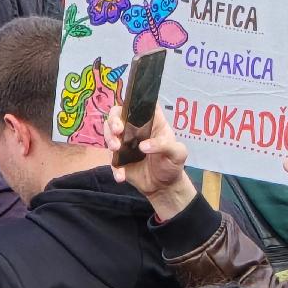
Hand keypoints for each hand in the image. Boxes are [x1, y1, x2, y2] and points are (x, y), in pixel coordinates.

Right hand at [104, 104, 196, 220]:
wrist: (164, 186)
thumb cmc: (173, 164)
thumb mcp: (178, 153)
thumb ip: (164, 146)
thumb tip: (143, 146)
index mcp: (152, 122)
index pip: (141, 105)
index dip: (133, 101)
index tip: (129, 108)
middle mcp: (135, 130)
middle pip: (118, 116)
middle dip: (113, 120)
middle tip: (117, 130)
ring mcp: (125, 144)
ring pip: (110, 134)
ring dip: (109, 139)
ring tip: (116, 148)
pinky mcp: (119, 160)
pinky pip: (111, 160)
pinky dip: (114, 167)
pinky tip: (121, 175)